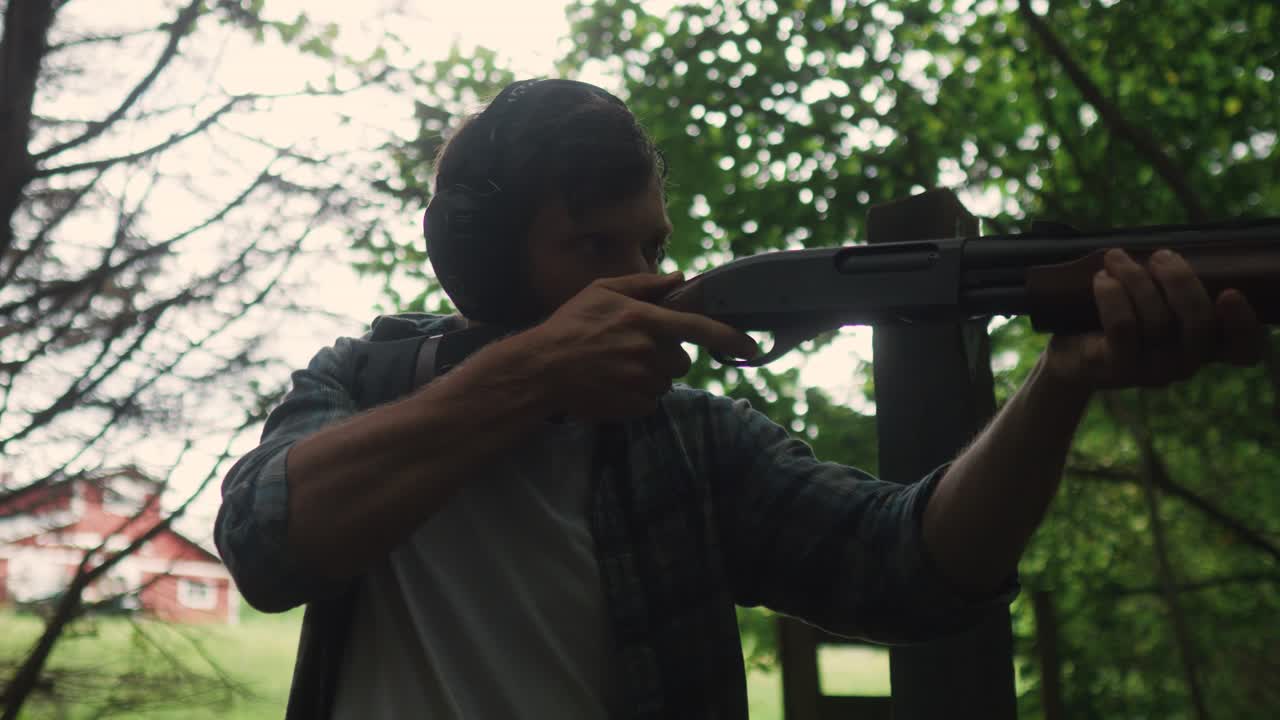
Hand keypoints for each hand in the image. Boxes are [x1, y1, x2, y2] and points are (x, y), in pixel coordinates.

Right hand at [526, 271, 758, 418]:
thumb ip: (644, 284)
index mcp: (645, 321)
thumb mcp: (602, 291)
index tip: (752, 346)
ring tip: (617, 366)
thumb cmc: (570, 324)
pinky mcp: (633, 406)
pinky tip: (613, 383)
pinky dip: (637, 395)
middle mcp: (648, 352)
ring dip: (651, 376)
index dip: (731, 337)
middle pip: (681, 360)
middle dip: (665, 356)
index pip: (700, 329)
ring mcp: (641, 382)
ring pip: (665, 382)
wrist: (541, 369)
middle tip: (634, 349)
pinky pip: (650, 402)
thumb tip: (680, 278)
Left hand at [1042, 249, 1266, 389]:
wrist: (1070, 354)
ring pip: (1157, 320)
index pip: (1244, 349)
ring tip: (1116, 258)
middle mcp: (1185, 363)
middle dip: (1180, 280)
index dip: (1244, 324)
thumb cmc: (1118, 318)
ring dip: (1136, 279)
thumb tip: (1169, 253)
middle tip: (1160, 256)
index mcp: (1205, 345)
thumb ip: (1172, 285)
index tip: (1230, 292)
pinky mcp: (1117, 370)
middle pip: (1199, 324)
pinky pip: (1122, 327)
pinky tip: (1101, 279)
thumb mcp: (1152, 300)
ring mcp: (1153, 371)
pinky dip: (1113, 295)